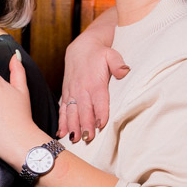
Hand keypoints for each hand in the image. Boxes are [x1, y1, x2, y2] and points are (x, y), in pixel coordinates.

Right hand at [58, 18, 127, 143]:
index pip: (98, 100)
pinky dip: (61, 122)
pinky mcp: (66, 95)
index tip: (100, 124)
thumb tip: (125, 71)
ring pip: (71, 112)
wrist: (81, 48)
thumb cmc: (99, 54)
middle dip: (85, 124)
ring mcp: (72, 93)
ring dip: (73, 126)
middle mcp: (82, 89)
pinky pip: (62, 110)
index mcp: (95, 82)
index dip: (100, 112)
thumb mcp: (111, 54)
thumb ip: (118, 63)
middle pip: (84, 110)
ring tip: (75, 139)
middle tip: (88, 138)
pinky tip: (62, 133)